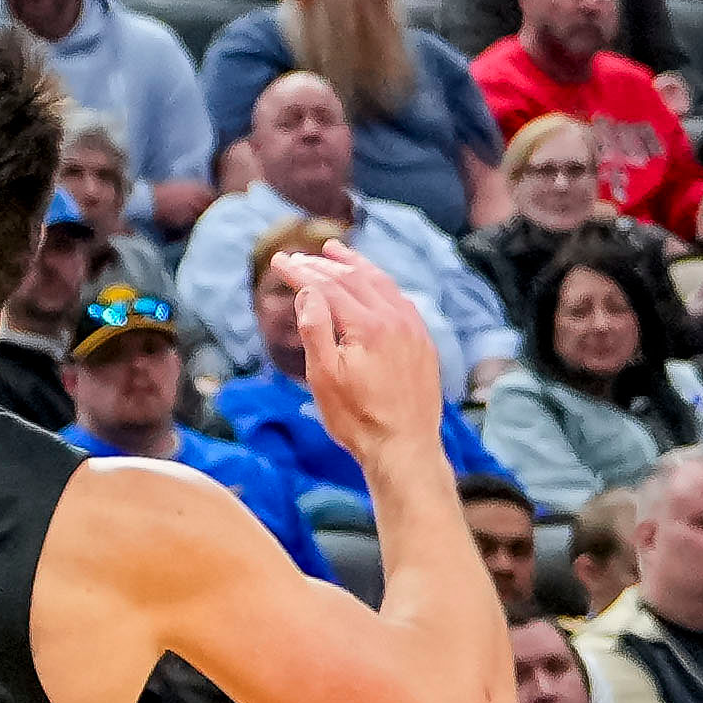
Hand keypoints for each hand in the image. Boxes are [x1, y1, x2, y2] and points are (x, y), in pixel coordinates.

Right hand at [279, 242, 452, 473]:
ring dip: (355, 265)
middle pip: (354, 279)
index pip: (328, 286)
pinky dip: (380, 284)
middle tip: (299, 257)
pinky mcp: (423, 343)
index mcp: (369, 326)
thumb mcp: (325, 378)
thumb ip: (316, 330)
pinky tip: (372, 284)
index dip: (301, 272)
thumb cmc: (359, 420)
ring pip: (381, 284)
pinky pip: (400, 299)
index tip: (279, 261)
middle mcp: (395, 319)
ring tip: (335, 252)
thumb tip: (309, 292)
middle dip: (323, 265)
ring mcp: (413, 330)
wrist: (406, 449)